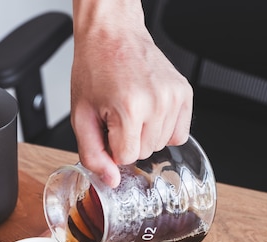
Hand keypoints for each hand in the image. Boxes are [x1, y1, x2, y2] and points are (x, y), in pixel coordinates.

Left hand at [70, 0, 192, 187]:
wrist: (112, 36)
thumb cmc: (94, 70)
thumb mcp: (80, 115)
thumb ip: (92, 154)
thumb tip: (111, 180)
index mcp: (129, 107)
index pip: (125, 157)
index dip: (111, 148)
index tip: (105, 129)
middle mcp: (157, 102)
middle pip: (143, 153)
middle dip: (126, 141)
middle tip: (116, 116)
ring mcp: (174, 97)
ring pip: (160, 145)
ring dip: (143, 135)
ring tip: (131, 110)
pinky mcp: (185, 93)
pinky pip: (179, 133)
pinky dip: (163, 129)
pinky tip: (148, 113)